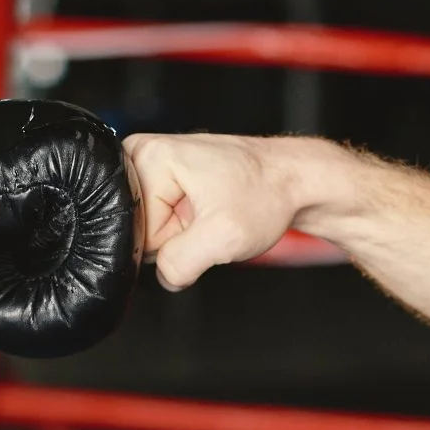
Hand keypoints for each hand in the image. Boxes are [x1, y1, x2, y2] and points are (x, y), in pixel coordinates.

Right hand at [124, 133, 305, 290]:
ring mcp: (156, 165)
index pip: (134, 227)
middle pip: (138, 226)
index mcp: (149, 156)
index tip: (202, 225)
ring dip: (183, 234)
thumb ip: (180, 263)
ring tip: (211, 215)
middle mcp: (145, 153)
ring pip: (151, 228)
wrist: (295, 182)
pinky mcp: (166, 178)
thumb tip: (164, 276)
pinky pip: (162, 222)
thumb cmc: (267, 194)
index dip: (171, 240)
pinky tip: (207, 214)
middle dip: (175, 237)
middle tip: (208, 222)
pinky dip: (186, 228)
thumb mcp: (223, 237)